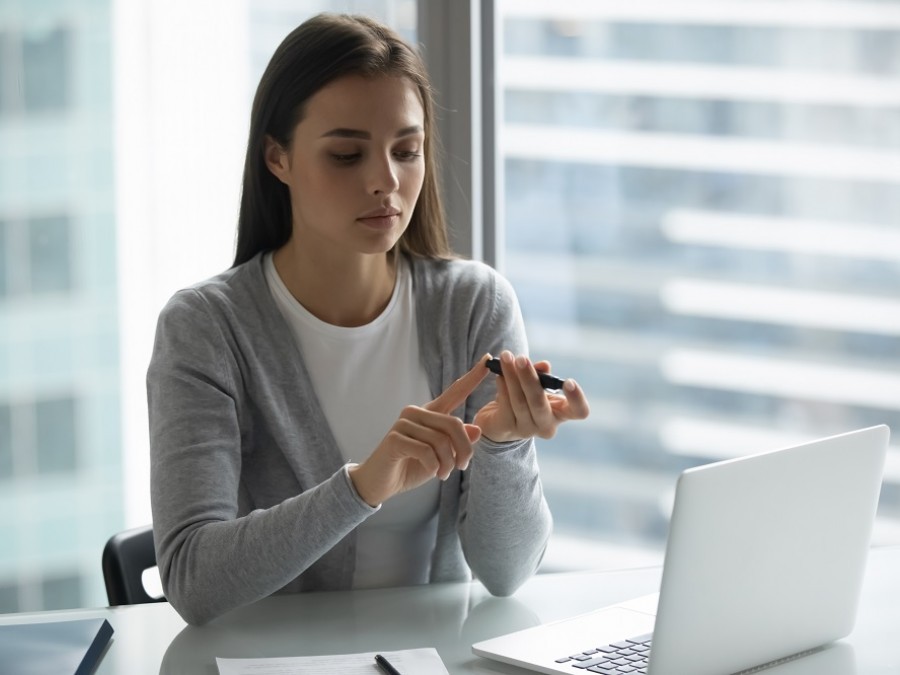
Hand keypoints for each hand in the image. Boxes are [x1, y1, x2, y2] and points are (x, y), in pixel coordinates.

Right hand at [348, 356, 490, 505]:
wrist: (381, 482)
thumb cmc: (411, 466)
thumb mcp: (442, 456)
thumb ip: (457, 442)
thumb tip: (477, 429)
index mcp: (430, 413)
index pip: (455, 392)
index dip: (472, 377)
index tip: (488, 359)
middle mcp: (417, 412)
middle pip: (454, 424)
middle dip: (464, 450)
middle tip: (462, 467)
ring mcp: (404, 423)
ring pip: (441, 441)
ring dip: (447, 463)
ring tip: (443, 474)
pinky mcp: (395, 438)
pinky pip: (426, 452)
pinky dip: (434, 466)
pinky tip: (432, 472)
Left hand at [474, 350, 589, 442]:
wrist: (499, 420)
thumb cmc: (525, 397)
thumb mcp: (535, 384)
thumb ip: (540, 374)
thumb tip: (544, 366)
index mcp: (561, 413)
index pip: (579, 411)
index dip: (577, 399)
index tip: (568, 381)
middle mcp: (546, 425)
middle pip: (539, 404)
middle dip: (529, 378)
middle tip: (521, 358)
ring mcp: (526, 430)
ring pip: (519, 401)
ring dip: (511, 376)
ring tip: (506, 357)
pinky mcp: (506, 429)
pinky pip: (505, 405)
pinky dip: (502, 387)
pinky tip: (499, 374)